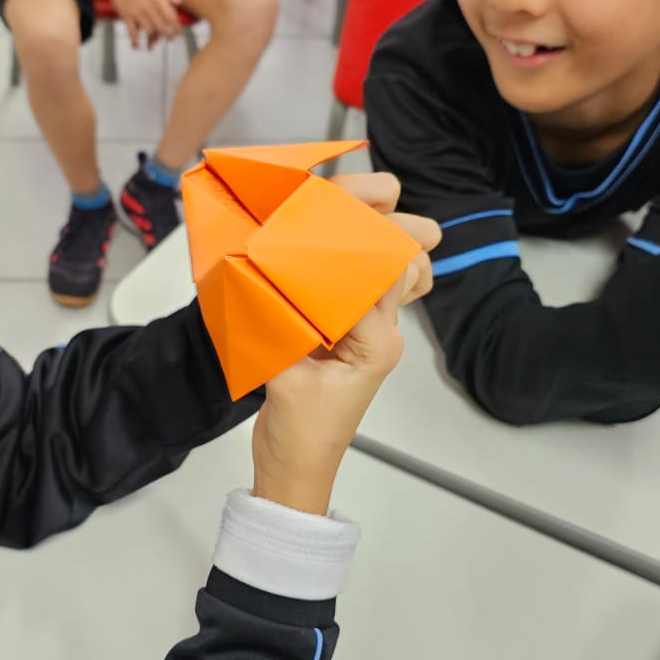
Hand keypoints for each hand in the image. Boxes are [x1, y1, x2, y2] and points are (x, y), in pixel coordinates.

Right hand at [101, 0, 180, 48]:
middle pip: (162, 27)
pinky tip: (138, 46)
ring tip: (156, 41)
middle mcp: (148, 6)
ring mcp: (136, 12)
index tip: (179, 33)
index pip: (171, 17)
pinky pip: (132, 32)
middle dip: (168, 35)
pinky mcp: (126, 15)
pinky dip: (135, 41)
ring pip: (149, 31)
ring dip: (154, 38)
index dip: (177, 27)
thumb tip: (179, 2)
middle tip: (170, 39)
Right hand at [251, 172, 439, 513]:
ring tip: (358, 203)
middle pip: (396, 265)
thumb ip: (277, 325)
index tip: (346, 203)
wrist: (295, 472)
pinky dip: (344, 263)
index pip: (380, 272)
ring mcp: (361, 333)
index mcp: (376, 341)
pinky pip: (352, 289)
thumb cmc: (300, 437)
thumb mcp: (286, 379)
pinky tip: (320, 241)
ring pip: (380, 273)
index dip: (364, 235)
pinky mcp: (339, 336)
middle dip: (391, 225)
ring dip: (370, 240)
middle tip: (381, 186)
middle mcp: (377, 332)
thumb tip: (263, 273)